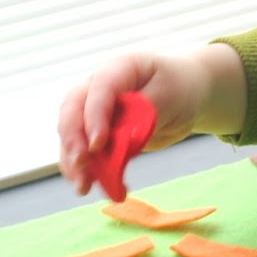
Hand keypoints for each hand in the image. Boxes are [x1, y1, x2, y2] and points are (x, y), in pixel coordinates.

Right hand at [56, 46, 245, 195]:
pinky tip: (92, 187)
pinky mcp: (97, 133)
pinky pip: (85, 151)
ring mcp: (92, 110)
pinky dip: (87, 170)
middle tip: (81, 166)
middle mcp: (96, 87)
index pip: (98, 91)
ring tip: (83, 187)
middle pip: (72, 111)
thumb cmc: (178, 88)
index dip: (95, 117)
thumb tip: (121, 140)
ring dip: (74, 162)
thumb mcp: (169, 97)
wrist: (184, 93)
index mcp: (117, 69)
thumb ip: (144, 115)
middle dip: (73, 141)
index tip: (99, 145)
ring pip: (72, 135)